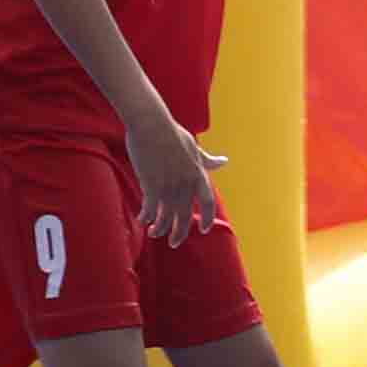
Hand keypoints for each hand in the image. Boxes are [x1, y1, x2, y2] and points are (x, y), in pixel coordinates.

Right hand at [128, 109, 229, 243]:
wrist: (151, 124)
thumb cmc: (171, 133)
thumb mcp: (194, 147)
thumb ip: (207, 160)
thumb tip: (224, 161)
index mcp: (198, 173)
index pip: (208, 201)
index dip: (207, 217)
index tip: (203, 229)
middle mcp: (186, 182)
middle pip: (185, 215)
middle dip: (180, 232)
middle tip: (174, 243)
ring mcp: (169, 184)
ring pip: (166, 215)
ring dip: (161, 228)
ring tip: (154, 234)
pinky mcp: (151, 184)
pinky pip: (151, 208)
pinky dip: (146, 217)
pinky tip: (142, 220)